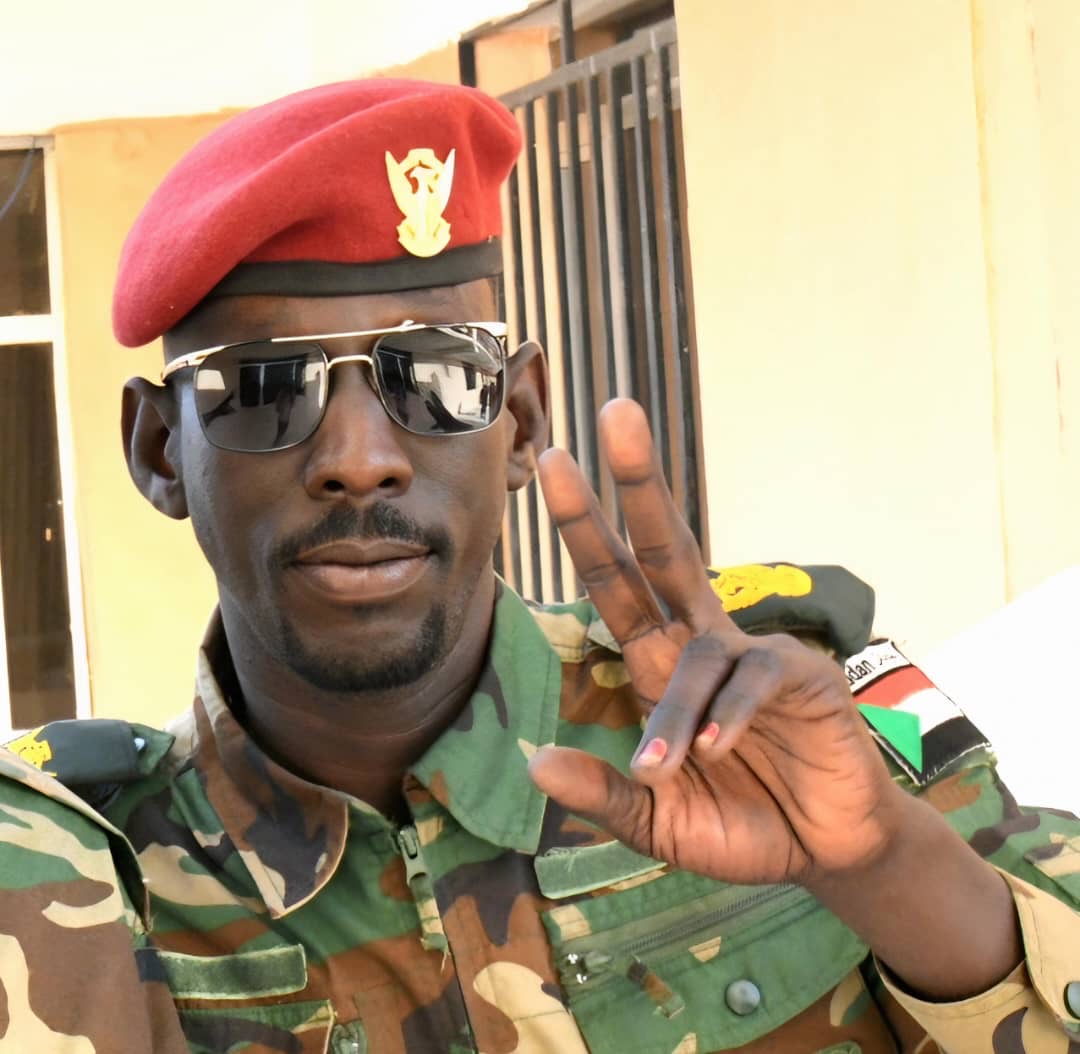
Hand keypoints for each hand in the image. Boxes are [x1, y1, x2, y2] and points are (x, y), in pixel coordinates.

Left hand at [528, 399, 906, 889]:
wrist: (822, 851)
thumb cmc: (737, 823)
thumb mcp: (656, 822)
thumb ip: (603, 793)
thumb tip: (534, 763)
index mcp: (659, 665)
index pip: (614, 584)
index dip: (584, 526)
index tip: (553, 462)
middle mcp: (701, 645)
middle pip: (663, 550)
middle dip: (637, 485)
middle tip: (614, 410)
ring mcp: (753, 655)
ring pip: (699, 648)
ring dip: (674, 710)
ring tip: (666, 769)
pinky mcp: (803, 678)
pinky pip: (755, 678)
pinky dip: (728, 715)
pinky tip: (713, 751)